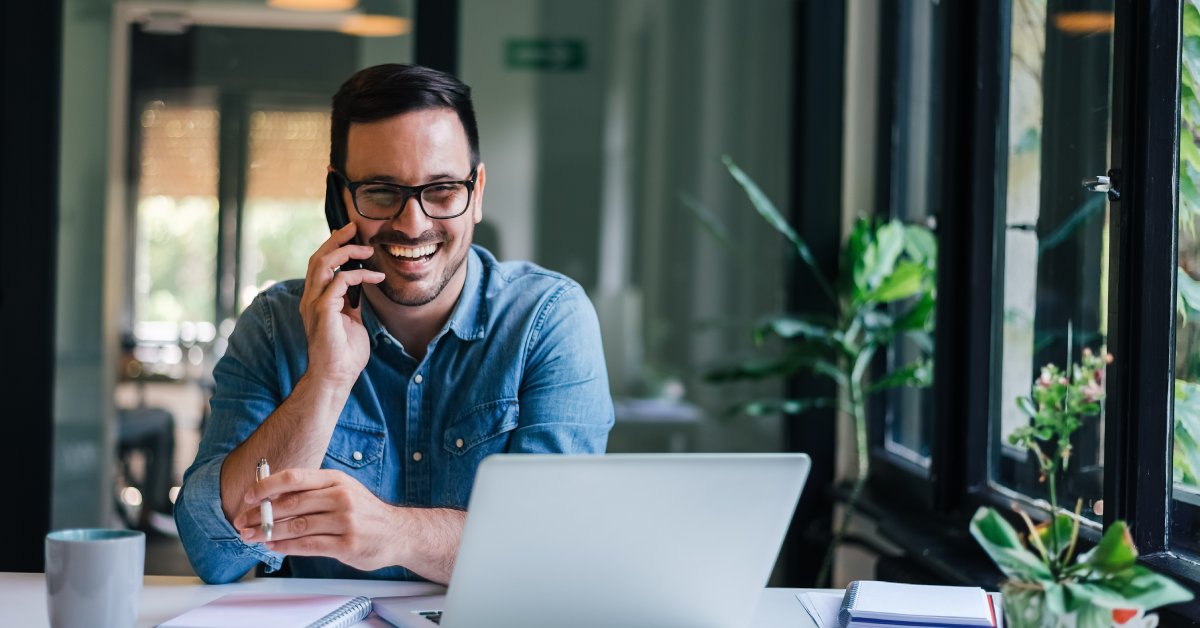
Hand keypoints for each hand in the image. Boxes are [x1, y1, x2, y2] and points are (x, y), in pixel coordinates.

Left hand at [234, 468, 401, 572]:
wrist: (398, 532)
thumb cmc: (364, 511)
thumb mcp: (342, 490)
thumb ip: (312, 492)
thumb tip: (272, 497)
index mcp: (336, 480)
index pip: (294, 478)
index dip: (267, 486)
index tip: (248, 496)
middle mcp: (341, 497)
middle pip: (291, 503)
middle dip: (261, 514)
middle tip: (242, 522)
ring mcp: (345, 521)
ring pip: (296, 526)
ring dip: (269, 533)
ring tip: (253, 537)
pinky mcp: (347, 545)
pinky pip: (308, 546)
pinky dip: (286, 547)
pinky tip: (274, 547)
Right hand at [300, 223, 383, 388]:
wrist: (336, 377)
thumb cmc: (345, 354)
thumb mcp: (351, 321)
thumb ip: (351, 303)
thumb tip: (360, 287)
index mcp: (316, 300)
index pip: (319, 265)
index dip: (333, 247)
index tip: (351, 236)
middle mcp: (310, 298)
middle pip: (317, 258)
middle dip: (336, 240)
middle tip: (354, 228)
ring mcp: (314, 304)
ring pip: (323, 264)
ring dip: (345, 252)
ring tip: (366, 249)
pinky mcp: (323, 311)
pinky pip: (338, 281)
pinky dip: (358, 275)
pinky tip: (375, 277)